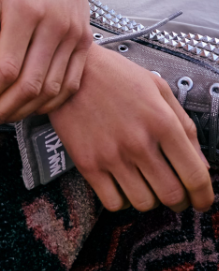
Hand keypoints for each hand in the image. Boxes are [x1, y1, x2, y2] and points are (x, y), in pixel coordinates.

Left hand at [0, 0, 91, 125]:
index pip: (4, 70)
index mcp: (25, 12)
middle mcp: (54, 26)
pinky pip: (68, 85)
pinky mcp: (85, 42)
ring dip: (21, 111)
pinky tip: (25, 106)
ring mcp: (74, 35)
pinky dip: (47, 103)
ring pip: (49, 91)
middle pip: (28, 87)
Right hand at [49, 44, 213, 212]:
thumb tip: (202, 163)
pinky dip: (122, 200)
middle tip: (175, 194)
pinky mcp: (87, 163)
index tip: (201, 200)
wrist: (68, 68)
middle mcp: (138, 141)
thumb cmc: (115, 75)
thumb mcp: (156, 87)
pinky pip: (114, 203)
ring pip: (144, 203)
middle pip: (171, 195)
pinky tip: (122, 183)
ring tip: (146, 184)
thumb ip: (185, 124)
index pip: (194, 175)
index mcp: (161, 121)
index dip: (203, 195)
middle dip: (179, 200)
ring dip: (150, 198)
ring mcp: (111, 154)